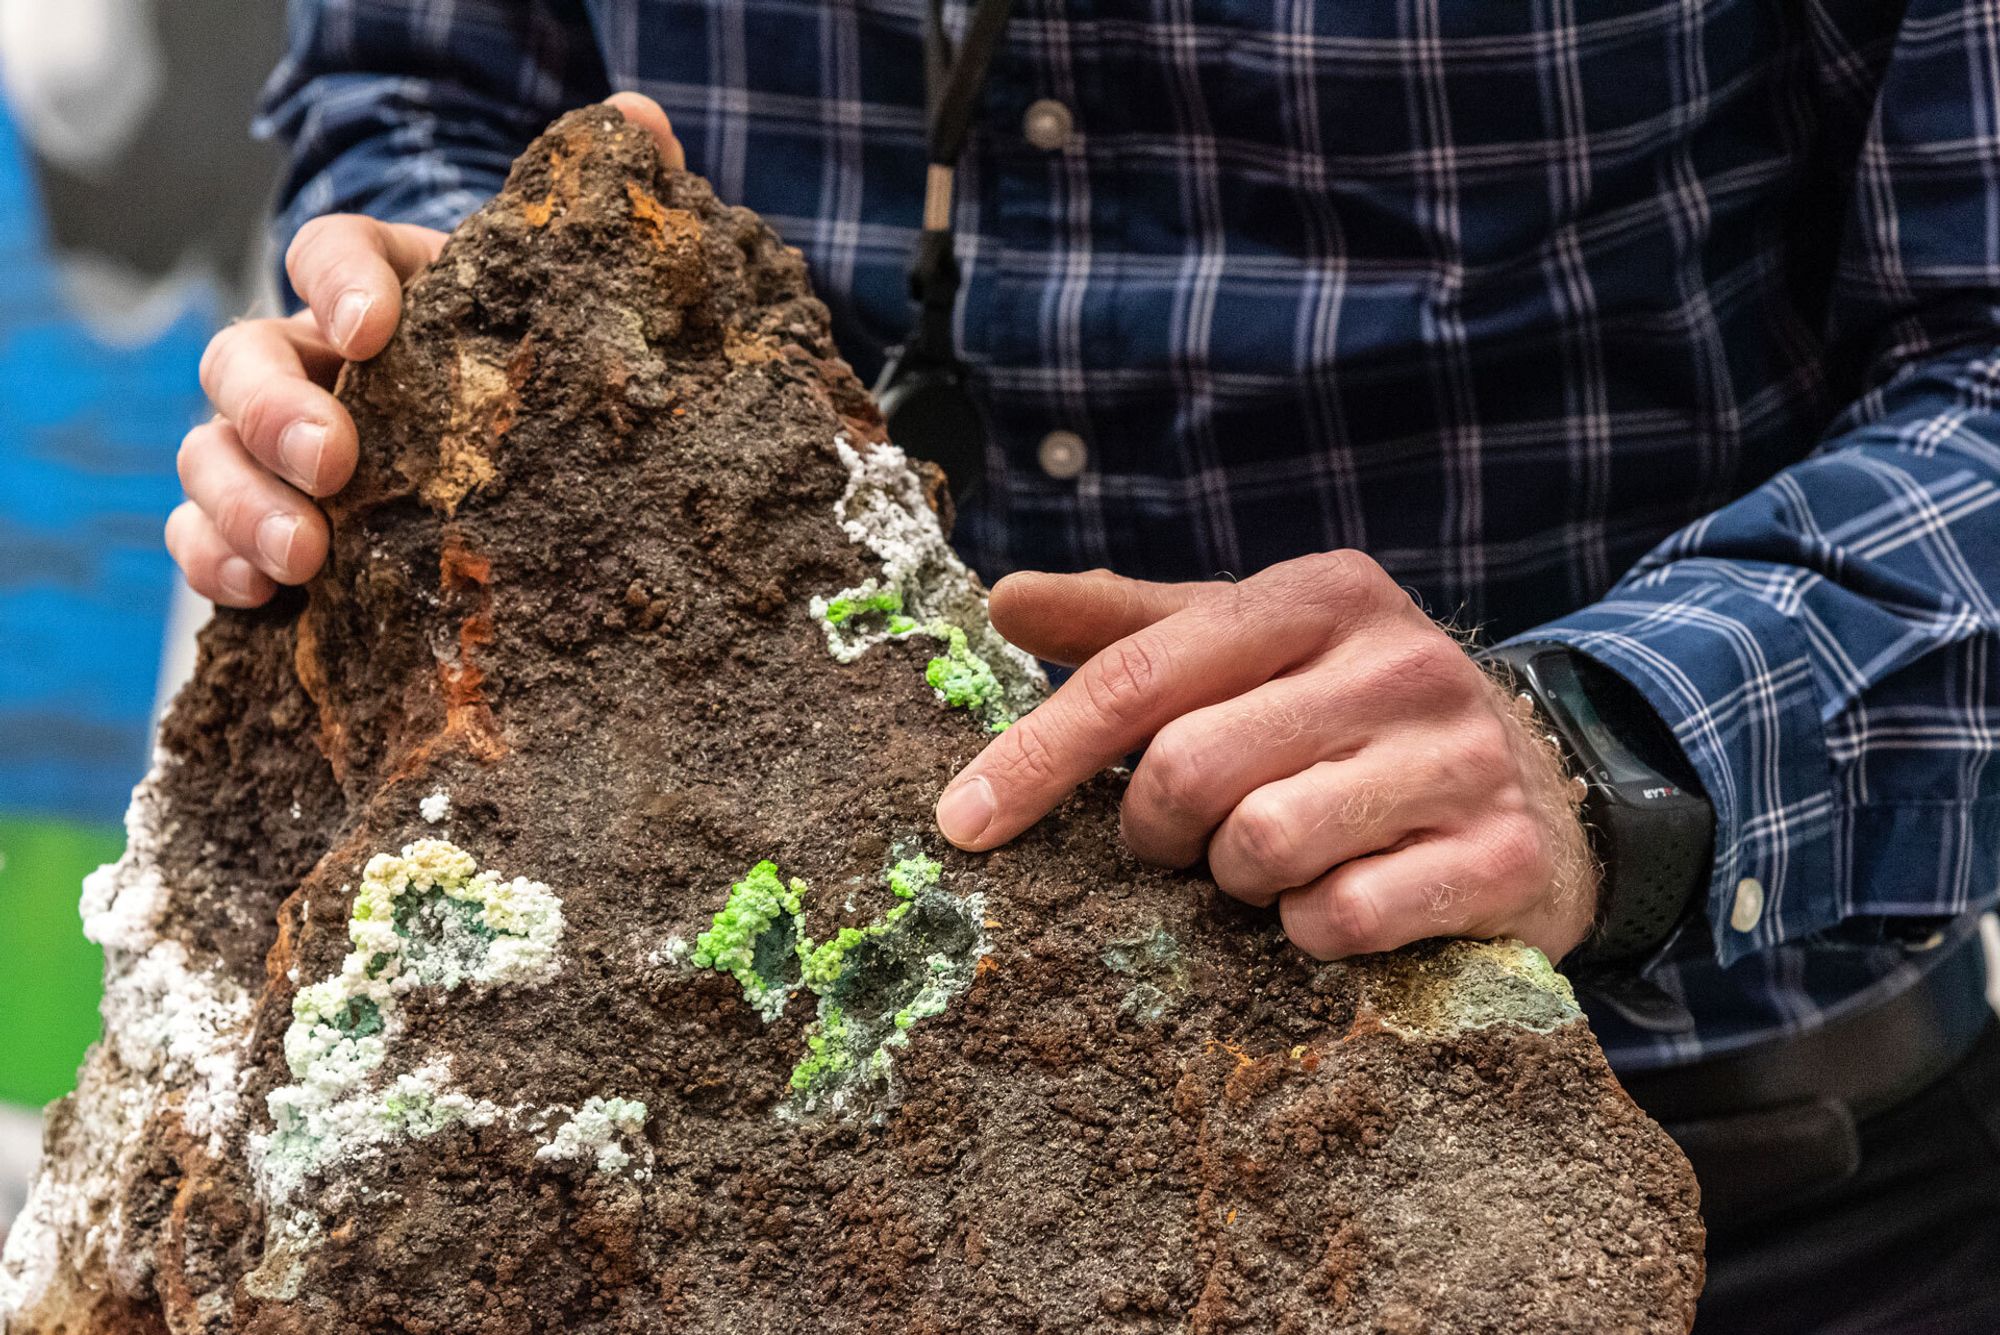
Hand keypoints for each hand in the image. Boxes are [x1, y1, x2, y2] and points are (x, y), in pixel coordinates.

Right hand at [168, 92, 684, 605]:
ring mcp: (277, 444)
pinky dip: (217, 560)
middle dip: (274, 410)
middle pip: (244, 358)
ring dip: (240, 501)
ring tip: (303, 555)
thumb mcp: (567, 293)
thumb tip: (643, 121)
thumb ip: (595, 211)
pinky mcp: (271, 520)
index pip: (332, 252)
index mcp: (384, 288)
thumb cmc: (542, 359)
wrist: (531, 436)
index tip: (375, 324)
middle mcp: (312, 359)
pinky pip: (207, 534)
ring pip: (211, 451)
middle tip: (335, 461)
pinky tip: (263, 596)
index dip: (339, 282)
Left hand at [935, 554, 1599, 960]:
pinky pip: (1342, 917)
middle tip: (1174, 843)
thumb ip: (1132, 625)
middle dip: (1153, 831)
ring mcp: (1456, 758)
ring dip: (1233, 882)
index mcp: (1319, 595)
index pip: (1140, 674)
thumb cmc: (1353, 715)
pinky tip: (1330, 906)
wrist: (1548, 788)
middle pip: (1188, 770)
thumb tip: (1003, 598)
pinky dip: (1308, 930)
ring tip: (1263, 866)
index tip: (961, 822)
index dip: (1037, 754)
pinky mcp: (1497, 857)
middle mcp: (1396, 661)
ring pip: (1259, 846)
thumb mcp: (1255, 647)